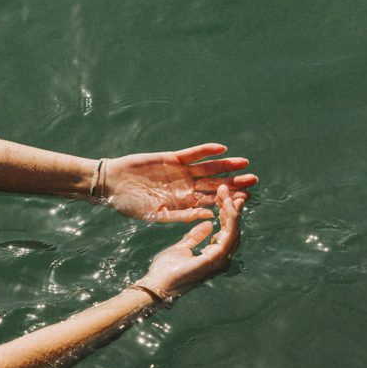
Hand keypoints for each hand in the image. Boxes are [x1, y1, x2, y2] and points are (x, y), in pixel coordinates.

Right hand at [103, 144, 256, 222]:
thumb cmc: (131, 205)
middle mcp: (185, 187)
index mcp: (184, 204)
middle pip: (215, 184)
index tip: (247, 200)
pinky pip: (193, 154)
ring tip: (244, 163)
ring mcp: (180, 172)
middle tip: (254, 180)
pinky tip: (221, 149)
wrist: (112, 185)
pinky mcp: (172, 159)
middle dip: (234, 182)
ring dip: (225, 165)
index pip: (212, 202)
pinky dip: (206, 151)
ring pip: (208, 168)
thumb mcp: (157, 215)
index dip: (229, 201)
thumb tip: (208, 218)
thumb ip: (182, 215)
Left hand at [135, 186, 241, 300]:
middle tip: (227, 189)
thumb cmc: (165, 270)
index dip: (224, 213)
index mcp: (212, 256)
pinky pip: (229, 235)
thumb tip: (208, 224)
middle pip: (232, 230)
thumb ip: (195, 236)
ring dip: (232, 210)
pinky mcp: (216, 259)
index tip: (222, 196)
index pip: (224, 231)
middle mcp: (220, 258)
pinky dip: (230, 219)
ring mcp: (220, 260)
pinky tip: (226, 206)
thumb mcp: (181, 247)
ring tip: (227, 193)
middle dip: (231, 208)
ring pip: (234, 231)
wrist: (157, 284)